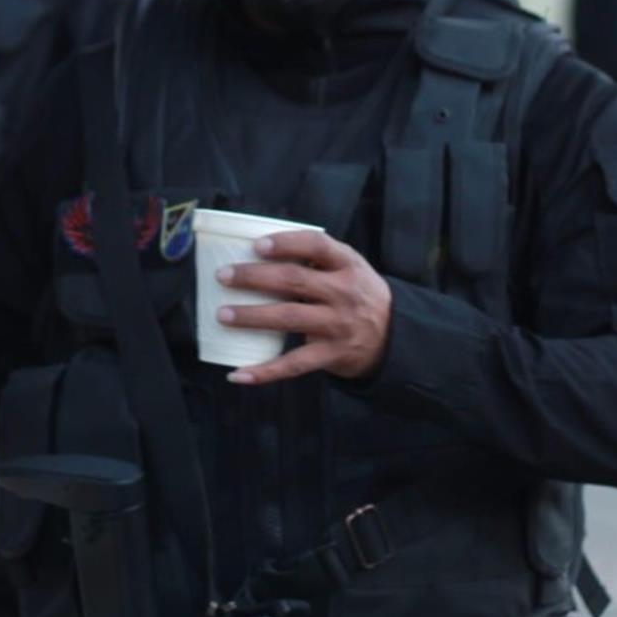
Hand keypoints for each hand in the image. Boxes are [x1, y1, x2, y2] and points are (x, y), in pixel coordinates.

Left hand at [217, 230, 392, 384]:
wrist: (394, 337)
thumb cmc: (358, 294)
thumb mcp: (350, 268)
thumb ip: (317, 258)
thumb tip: (260, 248)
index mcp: (348, 264)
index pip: (317, 246)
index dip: (286, 244)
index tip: (257, 245)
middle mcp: (344, 293)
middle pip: (294, 281)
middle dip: (254, 277)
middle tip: (223, 276)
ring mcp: (338, 325)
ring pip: (289, 318)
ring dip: (252, 317)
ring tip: (223, 314)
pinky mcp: (331, 355)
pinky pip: (294, 364)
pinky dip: (264, 371)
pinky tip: (238, 373)